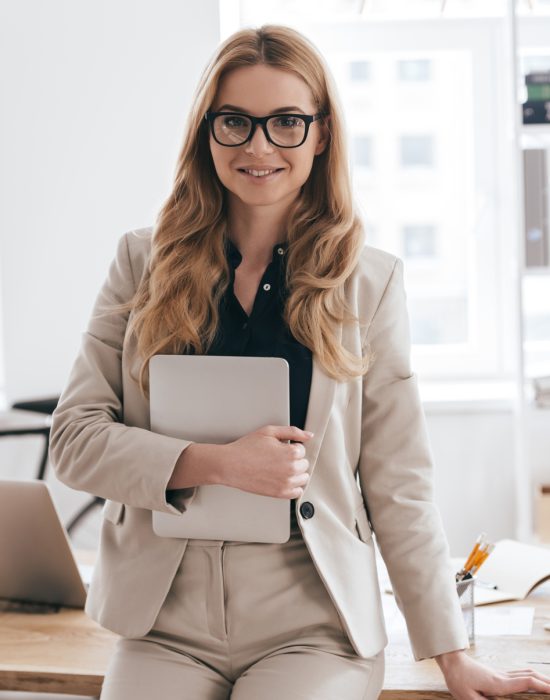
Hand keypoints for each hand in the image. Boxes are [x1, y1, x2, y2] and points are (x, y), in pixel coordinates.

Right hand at [219, 425, 312, 498]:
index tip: (279, 448)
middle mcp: (291, 469)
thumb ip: (292, 432)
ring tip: (279, 468)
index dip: (290, 447)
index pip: (302, 450)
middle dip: (294, 460)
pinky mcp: (280, 493)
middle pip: (304, 464)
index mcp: (291, 452)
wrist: (230, 465)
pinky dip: (293, 486)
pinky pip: (297, 492)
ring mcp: (286, 483)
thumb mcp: (269, 431)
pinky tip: (282, 479)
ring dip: (295, 473)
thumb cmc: (247, 447)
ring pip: (303, 478)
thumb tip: (308, 436)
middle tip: (278, 458)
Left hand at [435, 649, 549, 698]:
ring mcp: (501, 673)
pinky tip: (535, 680)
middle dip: (546, 682)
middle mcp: (502, 676)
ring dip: (541, 678)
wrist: (451, 661)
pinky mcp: (498, 674)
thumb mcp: (467, 698)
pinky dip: (532, 677)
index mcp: (498, 683)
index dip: (541, 686)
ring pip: (526, 673)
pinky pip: (520, 674)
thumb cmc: (458, 680)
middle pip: (530, 676)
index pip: (525, 682)